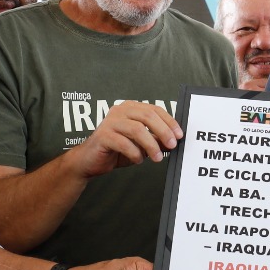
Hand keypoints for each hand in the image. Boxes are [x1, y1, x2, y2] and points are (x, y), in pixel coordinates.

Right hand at [63, 102, 182, 178]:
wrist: (90, 161)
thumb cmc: (116, 150)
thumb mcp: (141, 145)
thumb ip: (156, 140)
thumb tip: (174, 141)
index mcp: (130, 108)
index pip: (154, 110)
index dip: (169, 122)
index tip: (179, 135)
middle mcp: (120, 111)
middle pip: (147, 116)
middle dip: (163, 131)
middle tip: (172, 145)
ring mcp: (110, 122)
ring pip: (137, 129)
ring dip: (151, 145)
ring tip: (157, 158)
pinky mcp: (102, 136)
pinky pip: (123, 143)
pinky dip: (135, 153)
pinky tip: (138, 160)